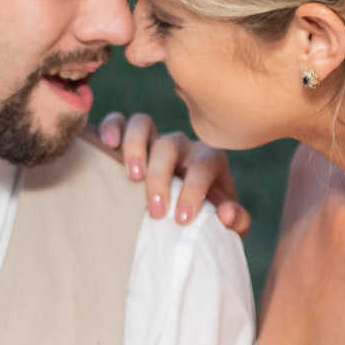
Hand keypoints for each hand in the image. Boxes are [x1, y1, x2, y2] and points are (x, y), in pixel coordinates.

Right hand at [93, 111, 247, 234]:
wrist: (181, 216)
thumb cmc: (203, 217)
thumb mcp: (226, 223)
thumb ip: (236, 221)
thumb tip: (226, 213)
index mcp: (208, 160)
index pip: (203, 167)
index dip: (193, 191)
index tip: (181, 219)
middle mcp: (181, 145)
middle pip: (169, 146)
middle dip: (161, 178)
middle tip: (154, 210)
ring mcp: (152, 139)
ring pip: (142, 124)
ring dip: (135, 147)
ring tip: (132, 176)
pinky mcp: (126, 139)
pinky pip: (117, 121)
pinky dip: (111, 127)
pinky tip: (107, 145)